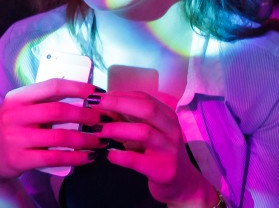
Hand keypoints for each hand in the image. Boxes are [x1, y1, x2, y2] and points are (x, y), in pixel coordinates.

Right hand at [0, 79, 101, 187]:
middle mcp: (14, 115)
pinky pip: (53, 158)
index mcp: (17, 97)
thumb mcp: (20, 110)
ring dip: (84, 139)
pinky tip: (87, 157)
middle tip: (100, 120)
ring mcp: (14, 138)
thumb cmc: (12, 129)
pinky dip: (75, 158)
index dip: (78, 87)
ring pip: (59, 137)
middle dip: (85, 115)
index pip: (52, 86)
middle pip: (58, 111)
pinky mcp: (18, 159)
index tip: (97, 92)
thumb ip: (43, 102)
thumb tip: (83, 97)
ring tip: (99, 141)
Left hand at [94, 90, 218, 206]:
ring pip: (144, 132)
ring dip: (117, 129)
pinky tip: (109, 155)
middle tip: (95, 105)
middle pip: (147, 109)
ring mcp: (170, 150)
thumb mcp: (151, 133)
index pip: (144, 98)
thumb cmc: (161, 154)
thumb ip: (131, 120)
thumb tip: (104, 107)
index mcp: (168, 117)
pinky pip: (138, 160)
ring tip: (98, 130)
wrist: (183, 184)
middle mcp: (172, 130)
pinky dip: (121, 156)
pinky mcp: (163, 170)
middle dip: (118, 104)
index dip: (120, 95)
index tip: (99, 96)